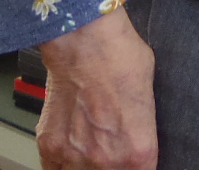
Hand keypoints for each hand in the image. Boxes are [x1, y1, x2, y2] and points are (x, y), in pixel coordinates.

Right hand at [34, 9, 158, 169]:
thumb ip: (143, 129)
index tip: (133, 161)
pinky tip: (71, 151)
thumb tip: (137, 138)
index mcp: (139, 150)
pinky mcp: (49, 147)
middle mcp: (107, 161)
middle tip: (109, 149)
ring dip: (87, 166)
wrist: (85, 41)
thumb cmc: (120, 59)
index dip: (137, 166)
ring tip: (90, 148)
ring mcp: (75, 157)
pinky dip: (62, 163)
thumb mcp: (149, 97)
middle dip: (112, 165)